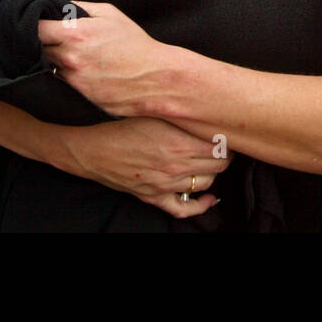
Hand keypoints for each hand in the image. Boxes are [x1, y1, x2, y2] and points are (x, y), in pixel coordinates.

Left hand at [39, 0, 177, 117]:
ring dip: (50, 60)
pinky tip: (76, 70)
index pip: (35, 28)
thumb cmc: (134, 44)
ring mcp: (72, 80)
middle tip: (51, 37)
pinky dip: (61, 75)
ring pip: (45, 67)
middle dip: (40, 42)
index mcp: (76, 34)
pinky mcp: (76, 97)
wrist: (154, 78)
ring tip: (68, 54)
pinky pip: (58, 83)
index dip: (32, 24)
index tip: (37, 22)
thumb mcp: (109, 14)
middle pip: (35, 49)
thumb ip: (76, 6)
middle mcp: (69, 58)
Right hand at [56, 116, 230, 218]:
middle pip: (218, 166)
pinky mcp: (154, 197)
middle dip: (225, 155)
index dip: (228, 139)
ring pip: (205, 183)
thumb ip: (183, 115)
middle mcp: (176, 166)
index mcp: (179, 143)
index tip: (228, 132)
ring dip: (214, 173)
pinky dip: (200, 206)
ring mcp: (166, 184)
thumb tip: (208, 113)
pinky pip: (183, 209)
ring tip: (213, 161)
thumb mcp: (156, 112)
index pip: (221, 147)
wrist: (92, 149)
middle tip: (224, 145)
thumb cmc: (122, 125)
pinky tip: (209, 198)